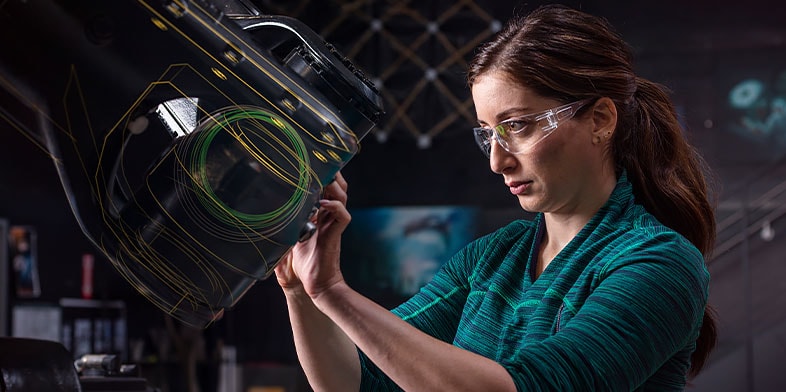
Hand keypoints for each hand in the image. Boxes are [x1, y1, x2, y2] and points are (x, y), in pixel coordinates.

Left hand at [275, 172, 350, 297]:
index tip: (312, 163)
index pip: (326, 188)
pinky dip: (335, 206)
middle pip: (338, 187)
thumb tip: (263, 210)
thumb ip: (285, 222)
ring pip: (342, 196)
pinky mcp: (336, 234)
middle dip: (332, 174)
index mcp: (320, 214)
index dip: (323, 175)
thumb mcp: (290, 236)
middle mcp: (329, 216)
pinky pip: (342, 215)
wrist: (315, 283)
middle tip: (320, 164)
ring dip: (334, 185)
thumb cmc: (303, 263)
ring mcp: (333, 224)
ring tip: (325, 178)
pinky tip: (323, 204)